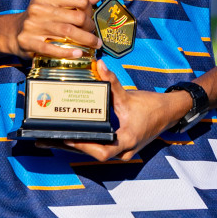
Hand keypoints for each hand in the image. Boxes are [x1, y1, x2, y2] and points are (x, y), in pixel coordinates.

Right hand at [2, 0, 104, 61]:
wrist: (12, 32)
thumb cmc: (39, 16)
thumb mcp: (54, 2)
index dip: (90, 10)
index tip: (92, 17)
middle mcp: (38, 8)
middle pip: (76, 17)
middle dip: (90, 27)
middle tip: (94, 33)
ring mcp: (32, 25)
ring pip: (68, 32)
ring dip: (86, 40)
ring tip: (94, 44)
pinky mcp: (28, 42)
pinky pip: (52, 48)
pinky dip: (68, 52)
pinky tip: (78, 53)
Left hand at [49, 61, 193, 162]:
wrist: (169, 112)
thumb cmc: (152, 106)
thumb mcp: (129, 95)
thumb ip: (112, 82)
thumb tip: (99, 65)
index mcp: (126, 141)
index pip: (100, 151)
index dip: (82, 146)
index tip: (65, 138)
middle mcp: (123, 151)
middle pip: (92, 153)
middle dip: (70, 146)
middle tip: (46, 139)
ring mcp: (122, 151)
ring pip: (95, 152)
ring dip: (75, 146)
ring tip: (51, 139)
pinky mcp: (120, 147)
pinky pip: (99, 147)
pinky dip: (85, 142)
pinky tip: (70, 135)